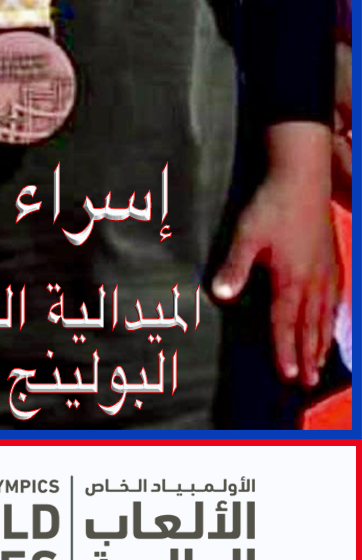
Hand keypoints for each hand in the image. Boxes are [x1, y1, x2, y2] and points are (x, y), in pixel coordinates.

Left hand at [212, 122, 337, 387]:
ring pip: (326, 315)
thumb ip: (235, 266)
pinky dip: (335, 315)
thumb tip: (221, 294)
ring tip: (321, 363)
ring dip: (322, 341)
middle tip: (307, 383)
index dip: (286, 350)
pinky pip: (337, 296)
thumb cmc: (272, 205)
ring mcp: (326, 270)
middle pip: (310, 326)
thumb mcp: (247, 233)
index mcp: (290, 279)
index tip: (287, 374)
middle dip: (308, 355)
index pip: (286, 322)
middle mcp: (312, 281)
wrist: (302, 177)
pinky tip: (334, 320)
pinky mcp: (333, 258)